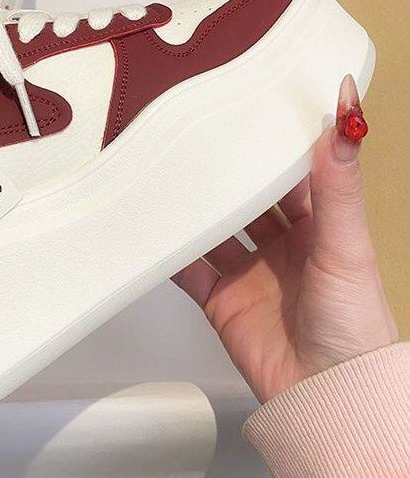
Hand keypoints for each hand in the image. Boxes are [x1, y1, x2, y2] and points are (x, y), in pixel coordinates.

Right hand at [173, 75, 398, 402]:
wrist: (325, 396)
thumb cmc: (355, 328)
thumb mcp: (347, 247)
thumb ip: (338, 189)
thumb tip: (344, 128)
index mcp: (318, 228)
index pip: (292, 175)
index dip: (275, 148)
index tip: (256, 115)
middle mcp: (281, 247)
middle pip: (246, 200)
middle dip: (226, 176)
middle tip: (201, 144)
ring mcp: (249, 273)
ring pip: (214, 231)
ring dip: (195, 211)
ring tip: (172, 180)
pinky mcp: (222, 299)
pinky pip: (189, 269)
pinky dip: (171, 254)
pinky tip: (157, 234)